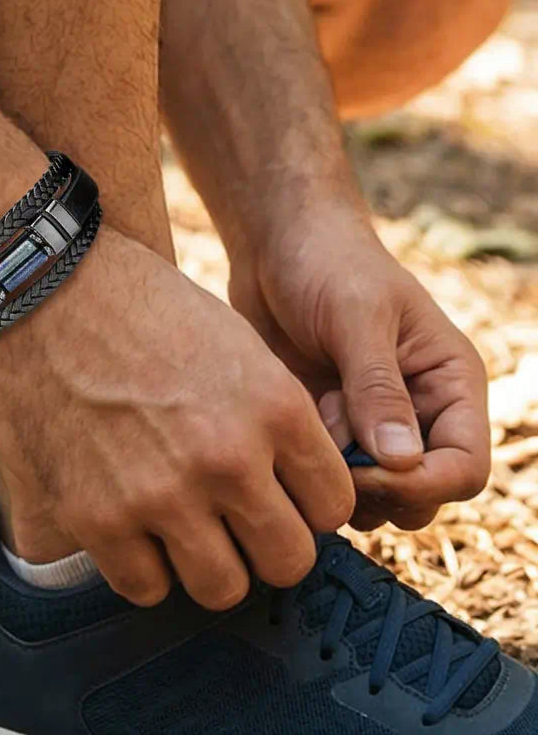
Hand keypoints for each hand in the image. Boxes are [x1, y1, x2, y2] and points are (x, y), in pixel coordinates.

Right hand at [0, 227, 353, 608]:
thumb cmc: (138, 306)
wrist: (41, 291)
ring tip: (183, 526)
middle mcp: (227, 459)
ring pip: (222, 587)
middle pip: (288, 560)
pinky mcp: (97, 518)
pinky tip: (133, 526)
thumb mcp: (231, 342)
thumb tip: (291, 482)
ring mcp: (161, 495)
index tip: (281, 494)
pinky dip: (144, 566)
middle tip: (236, 521)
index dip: (308, 503)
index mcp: (272, 406)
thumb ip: (271, 417)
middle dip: (268, 545)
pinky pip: (146, 587)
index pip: (333, 505)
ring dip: (208, 563)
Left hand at [227, 201, 489, 530]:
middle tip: (325, 452)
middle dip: (374, 489)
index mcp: (449, 383)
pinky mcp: (324, 425)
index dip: (421, 484)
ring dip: (336, 479)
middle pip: (419, 496)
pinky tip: (286, 419)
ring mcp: (367, 423)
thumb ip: (377, 386)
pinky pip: (325, 474)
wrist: (274, 244)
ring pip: (370, 496)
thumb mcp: (356, 315)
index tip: (365, 468)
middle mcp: (418, 412)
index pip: (464, 469)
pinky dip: (306, 463)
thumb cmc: (326, 262)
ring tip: (307, 421)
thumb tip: (401, 461)